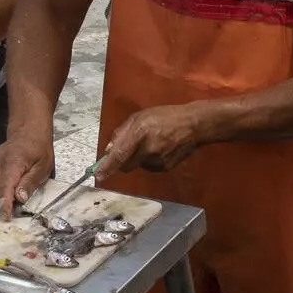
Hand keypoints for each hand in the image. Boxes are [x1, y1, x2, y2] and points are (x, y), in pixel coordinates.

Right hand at [0, 130, 53, 217]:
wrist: (28, 134)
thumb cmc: (38, 151)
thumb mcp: (43, 167)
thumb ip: (30, 182)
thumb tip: (20, 198)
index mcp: (13, 162)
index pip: (4, 187)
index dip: (4, 203)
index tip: (6, 215)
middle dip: (0, 203)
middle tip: (13, 204)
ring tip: (4, 197)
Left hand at [95, 104, 215, 175]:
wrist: (194, 125)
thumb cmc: (165, 116)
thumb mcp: (140, 116)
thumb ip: (122, 132)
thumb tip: (109, 150)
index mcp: (140, 132)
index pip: (120, 154)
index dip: (108, 167)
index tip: (98, 176)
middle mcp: (148, 149)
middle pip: (126, 165)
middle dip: (123, 160)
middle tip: (131, 147)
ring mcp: (158, 160)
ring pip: (138, 165)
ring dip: (138, 158)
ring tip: (152, 143)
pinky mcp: (165, 168)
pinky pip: (149, 167)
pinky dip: (149, 160)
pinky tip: (160, 149)